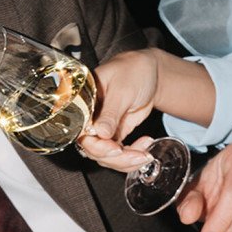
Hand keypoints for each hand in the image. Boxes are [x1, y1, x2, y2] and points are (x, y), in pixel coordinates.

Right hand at [80, 50, 161, 171]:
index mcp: (84, 104)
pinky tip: (146, 146)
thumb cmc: (133, 70)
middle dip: (116, 158)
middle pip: (94, 150)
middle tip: (137, 155)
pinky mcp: (115, 134)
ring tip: (146, 153)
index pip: (81, 133)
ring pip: (106, 156)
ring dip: (127, 161)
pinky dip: (133, 156)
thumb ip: (110, 112)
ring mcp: (102, 129)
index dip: (97, 147)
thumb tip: (99, 132)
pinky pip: (119, 154)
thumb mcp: (122, 90)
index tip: (115, 150)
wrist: (150, 72)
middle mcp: (89, 119)